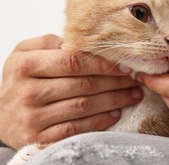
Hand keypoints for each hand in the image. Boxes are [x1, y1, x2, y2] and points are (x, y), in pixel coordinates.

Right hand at [0, 34, 142, 148]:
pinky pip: (76, 129)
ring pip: (84, 106)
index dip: (103, 63)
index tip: (124, 64)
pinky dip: (99, 122)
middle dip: (116, 82)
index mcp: (26, 65)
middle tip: (136, 79)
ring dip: (114, 100)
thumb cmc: (20, 80)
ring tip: (133, 95)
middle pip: (83, 84)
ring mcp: (33, 117)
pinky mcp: (40, 137)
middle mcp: (29, 91)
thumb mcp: (24, 53)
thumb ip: (49, 42)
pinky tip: (115, 114)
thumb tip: (79, 42)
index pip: (74, 61)